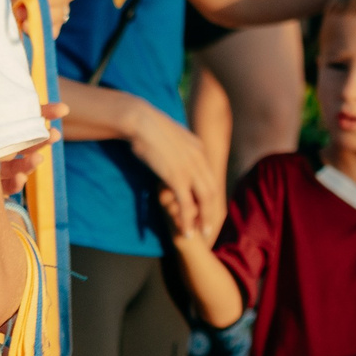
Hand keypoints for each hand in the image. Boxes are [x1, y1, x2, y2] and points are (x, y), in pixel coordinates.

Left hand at [0, 106, 65, 197]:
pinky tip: (20, 178)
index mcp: (1, 129)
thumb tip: (28, 96)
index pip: (27, 119)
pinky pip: (7, 186)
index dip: (46, 113)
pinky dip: (16, 184)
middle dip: (43, 140)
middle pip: (27, 145)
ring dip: (31, 163)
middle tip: (54, 135)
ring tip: (38, 159)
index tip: (63, 109)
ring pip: (19, 166)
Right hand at [126, 102, 222, 241]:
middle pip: (213, 190)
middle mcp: (199, 159)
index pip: (210, 176)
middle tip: (210, 226)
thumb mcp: (171, 135)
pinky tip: (187, 232)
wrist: (142, 121)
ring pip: (204, 200)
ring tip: (202, 234)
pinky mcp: (176, 177)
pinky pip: (186, 204)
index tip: (209, 207)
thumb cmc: (149, 125)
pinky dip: (187, 220)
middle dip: (212, 210)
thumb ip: (178, 145)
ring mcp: (190, 169)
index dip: (211, 195)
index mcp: (199, 148)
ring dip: (204, 219)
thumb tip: (174, 149)